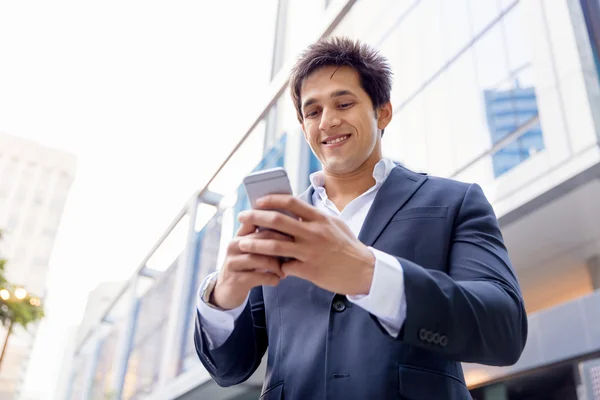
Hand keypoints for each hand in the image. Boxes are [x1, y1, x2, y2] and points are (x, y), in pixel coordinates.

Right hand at [211, 222, 290, 309]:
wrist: (226, 290)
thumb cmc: (246, 267)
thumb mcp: (251, 250)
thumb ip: (264, 239)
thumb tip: (290, 227)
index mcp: (240, 235)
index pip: (256, 221)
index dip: (276, 223)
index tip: (292, 228)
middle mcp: (234, 246)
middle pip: (261, 239)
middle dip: (281, 244)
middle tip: (295, 250)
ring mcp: (233, 262)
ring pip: (260, 259)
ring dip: (277, 266)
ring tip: (284, 271)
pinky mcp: (236, 279)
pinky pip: (258, 276)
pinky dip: (271, 278)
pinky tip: (277, 280)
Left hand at [237, 195, 374, 295]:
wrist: (364, 271)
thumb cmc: (348, 246)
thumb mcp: (335, 224)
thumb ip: (315, 217)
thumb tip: (295, 208)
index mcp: (319, 218)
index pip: (291, 202)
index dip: (271, 199)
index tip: (258, 201)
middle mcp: (314, 233)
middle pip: (278, 221)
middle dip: (256, 217)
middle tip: (242, 217)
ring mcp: (310, 252)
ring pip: (275, 245)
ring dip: (255, 243)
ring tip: (242, 243)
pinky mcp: (309, 270)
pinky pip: (284, 267)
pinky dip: (272, 266)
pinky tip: (263, 266)